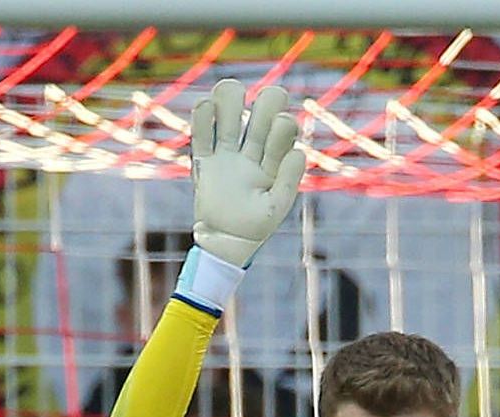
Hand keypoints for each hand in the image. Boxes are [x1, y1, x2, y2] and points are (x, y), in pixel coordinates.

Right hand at [188, 78, 303, 268]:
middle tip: (265, 105)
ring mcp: (228, 153)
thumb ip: (288, 179)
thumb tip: (297, 151)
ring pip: (231, 114)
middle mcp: (253, 150)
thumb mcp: (277, 205)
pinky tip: (206, 106)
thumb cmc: (256, 225)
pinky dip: (203, 116)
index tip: (281, 129)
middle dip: (266, 103)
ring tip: (230, 91)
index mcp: (275, 158)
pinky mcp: (205, 160)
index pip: (284, 127)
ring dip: (231, 98)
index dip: (283, 124)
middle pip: (262, 112)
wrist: (226, 241)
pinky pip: (202, 133)